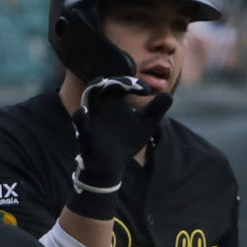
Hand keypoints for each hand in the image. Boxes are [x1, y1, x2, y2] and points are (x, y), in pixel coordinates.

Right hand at [71, 74, 170, 192]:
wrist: (112, 164)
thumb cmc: (127, 139)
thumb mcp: (146, 124)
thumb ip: (156, 109)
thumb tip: (168, 96)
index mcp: (116, 100)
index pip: (122, 83)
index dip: (133, 83)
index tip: (146, 90)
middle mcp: (102, 104)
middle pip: (104, 84)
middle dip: (115, 81)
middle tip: (129, 85)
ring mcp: (92, 116)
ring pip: (88, 96)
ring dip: (93, 88)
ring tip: (102, 82)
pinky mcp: (84, 131)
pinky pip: (79, 120)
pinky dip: (79, 116)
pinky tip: (82, 112)